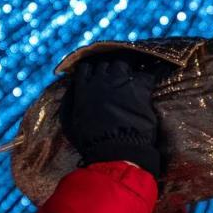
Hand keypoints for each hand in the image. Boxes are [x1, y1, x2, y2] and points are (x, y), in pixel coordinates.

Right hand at [62, 52, 169, 175]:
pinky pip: (144, 75)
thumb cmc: (91, 141)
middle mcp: (101, 79)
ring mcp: (121, 81)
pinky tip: (144, 88)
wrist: (117, 149)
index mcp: (83, 87)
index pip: (85, 68)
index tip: (94, 78)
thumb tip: (71, 89)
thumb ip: (69, 103)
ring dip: (124, 71)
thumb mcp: (70, 122)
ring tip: (127, 82)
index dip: (90, 72)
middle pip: (104, 64)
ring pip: (122, 64)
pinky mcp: (140, 87)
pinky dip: (144, 80)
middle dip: (107, 70)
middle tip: (112, 81)